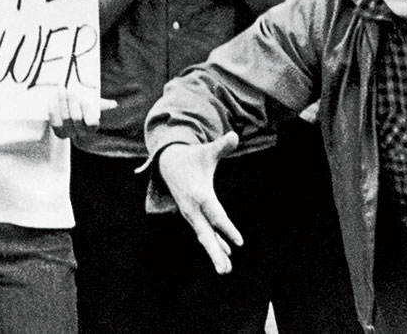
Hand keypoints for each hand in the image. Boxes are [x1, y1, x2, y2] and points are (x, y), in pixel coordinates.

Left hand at [48, 83, 117, 143]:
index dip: (88, 111)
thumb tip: (114, 104)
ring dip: (62, 103)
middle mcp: (81, 133)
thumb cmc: (85, 106)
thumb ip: (104, 104)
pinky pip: (55, 123)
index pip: (92, 122)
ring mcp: (69, 133)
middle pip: (76, 118)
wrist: (70, 111)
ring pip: (65, 118)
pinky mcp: (59, 132)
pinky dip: (53, 112)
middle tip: (71, 91)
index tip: (85, 100)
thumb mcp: (95, 105)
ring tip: (62, 91)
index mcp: (93, 127)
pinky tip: (52, 102)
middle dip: (73, 103)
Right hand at [158, 132, 243, 273]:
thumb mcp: (207, 151)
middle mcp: (193, 208)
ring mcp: (192, 214)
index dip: (226, 228)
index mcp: (199, 194)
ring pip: (204, 237)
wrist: (168, 163)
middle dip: (215, 252)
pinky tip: (226, 254)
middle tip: (226, 271)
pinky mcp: (193, 216)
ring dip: (215, 253)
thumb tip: (236, 136)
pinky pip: (204, 233)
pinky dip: (214, 243)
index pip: (215, 214)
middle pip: (206, 234)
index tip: (239, 243)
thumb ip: (222, 146)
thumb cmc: (192, 156)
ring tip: (226, 270)